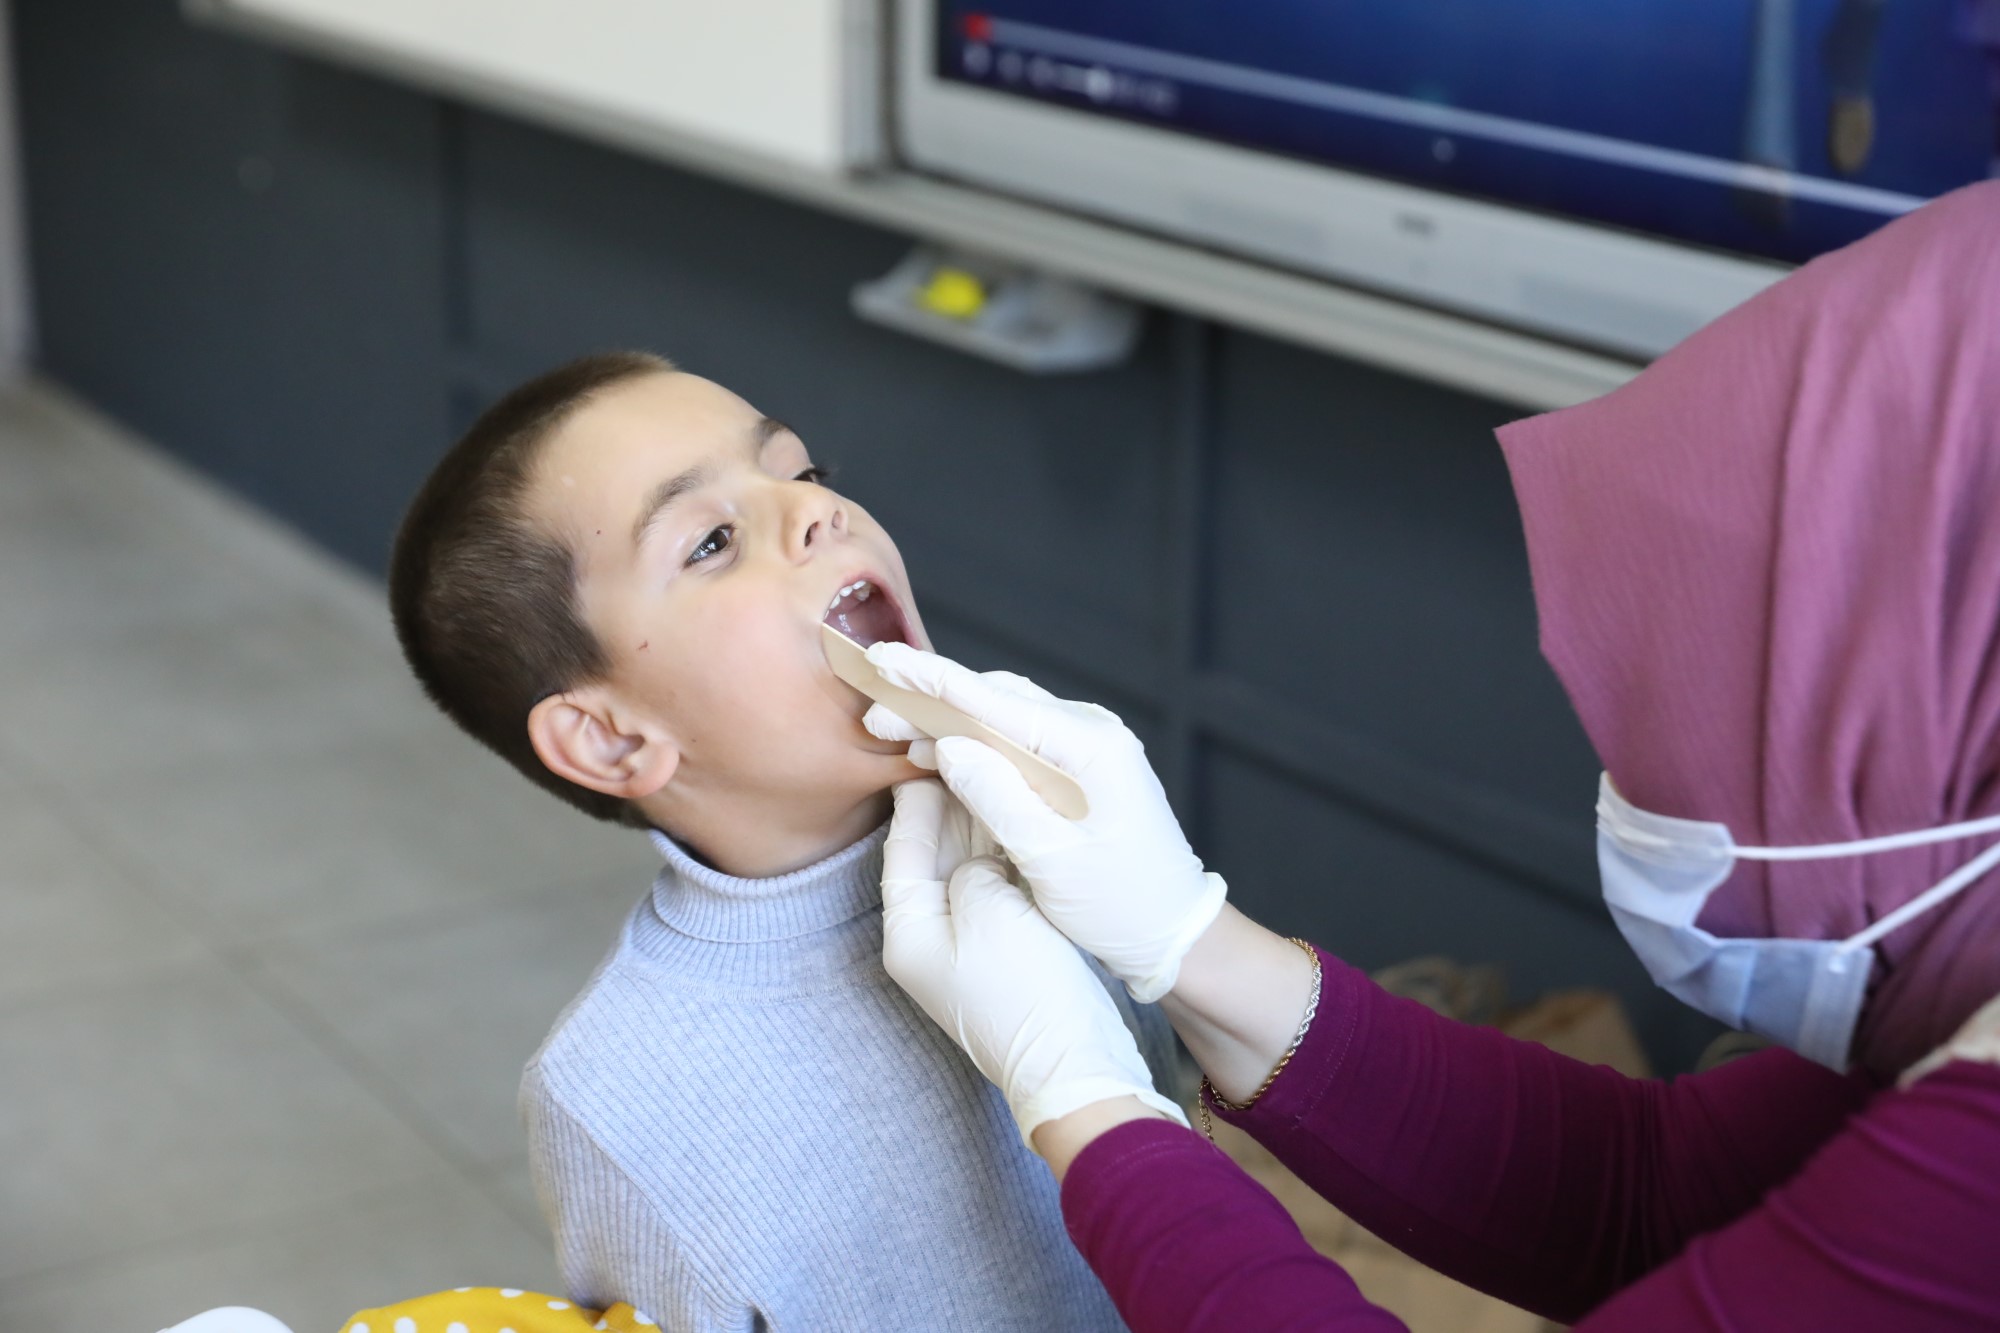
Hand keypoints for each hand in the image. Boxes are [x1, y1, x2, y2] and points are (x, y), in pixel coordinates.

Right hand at [866, 646, 1226, 1002]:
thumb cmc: (1121, 906)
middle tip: (876, 717)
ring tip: (896, 734)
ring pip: (1005, 716)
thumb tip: (949, 747)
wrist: (1173, 930)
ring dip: (952, 723)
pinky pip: (1021, 739)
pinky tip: (941, 752)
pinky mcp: (1082, 766)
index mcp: (1092, 748)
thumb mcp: (1053, 861)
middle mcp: (1094, 733)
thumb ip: (999, 798)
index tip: (884, 660)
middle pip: (998, 700)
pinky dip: (978, 742)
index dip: (934, 681)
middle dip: (933, 703)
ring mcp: (1090, 746)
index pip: (998, 701)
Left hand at [881, 779, 1187, 1146]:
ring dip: (980, 824)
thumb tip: (979, 857)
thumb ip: (971, 865)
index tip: (925, 751)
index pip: (902, 847)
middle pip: (934, 853)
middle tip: (964, 748)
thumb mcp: (988, 909)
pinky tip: (1020, 816)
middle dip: (951, 803)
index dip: (916, 797)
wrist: (1075, 1060)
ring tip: (994, 769)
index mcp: (909, 931)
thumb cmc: (1025, 992)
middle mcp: (931, 937)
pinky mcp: (1007, 948)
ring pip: (968, 867)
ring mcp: (970, 944)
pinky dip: (1004, 853)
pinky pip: (997, 887)